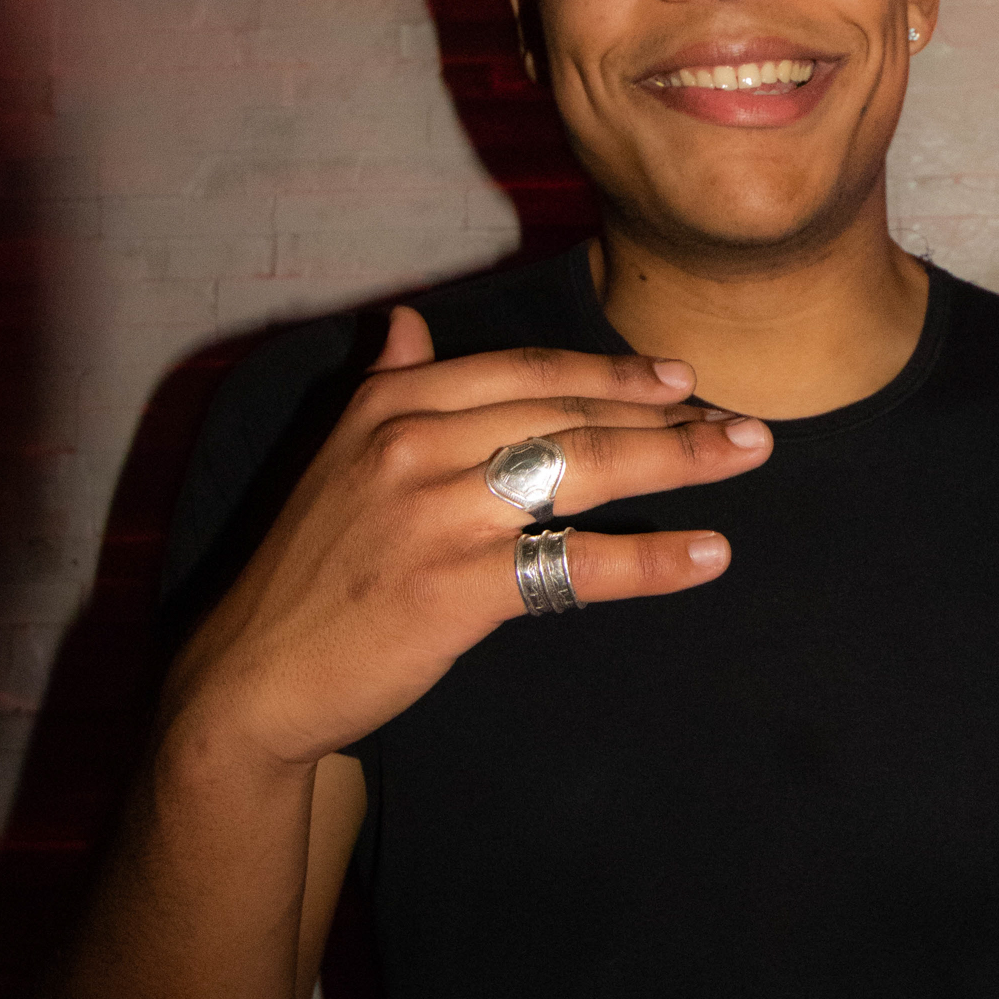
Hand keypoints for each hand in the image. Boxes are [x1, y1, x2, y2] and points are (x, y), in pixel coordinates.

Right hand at [171, 305, 771, 768]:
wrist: (253, 675)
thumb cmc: (311, 571)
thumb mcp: (337, 460)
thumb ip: (384, 384)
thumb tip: (406, 323)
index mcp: (389, 402)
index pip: (527, 372)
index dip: (612, 373)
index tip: (680, 381)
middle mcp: (410, 442)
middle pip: (567, 413)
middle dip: (666, 416)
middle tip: (743, 424)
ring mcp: (433, 513)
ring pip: (581, 470)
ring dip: (678, 462)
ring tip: (745, 458)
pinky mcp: (453, 587)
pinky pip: (573, 563)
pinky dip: (650, 558)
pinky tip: (707, 554)